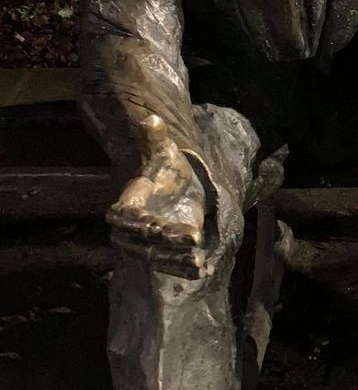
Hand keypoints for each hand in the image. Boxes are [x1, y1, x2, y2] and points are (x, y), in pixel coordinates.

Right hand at [106, 115, 210, 278]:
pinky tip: (202, 271)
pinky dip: (184, 271)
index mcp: (126, 205)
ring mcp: (148, 246)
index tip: (152, 226)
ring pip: (158, 258)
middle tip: (193, 238)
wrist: (176, 187)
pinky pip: (171, 267)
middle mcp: (131, 231)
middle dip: (165, 243)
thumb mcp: (163, 151)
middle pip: (143, 242)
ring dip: (177, 261)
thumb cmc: (165, 169)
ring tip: (199, 260)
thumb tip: (150, 118)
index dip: (137, 223)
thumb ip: (154, 137)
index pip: (124, 218)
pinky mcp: (165, 255)